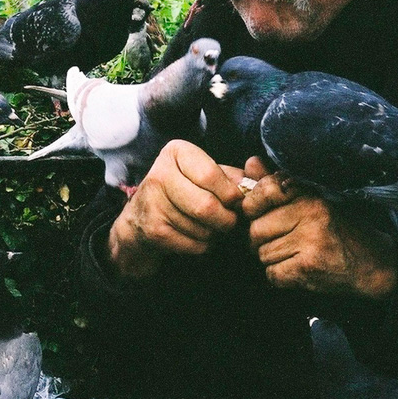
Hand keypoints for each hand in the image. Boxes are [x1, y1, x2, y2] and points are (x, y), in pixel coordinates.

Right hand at [107, 141, 245, 279]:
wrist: (139, 219)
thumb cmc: (183, 191)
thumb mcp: (205, 174)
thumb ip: (233, 175)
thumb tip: (258, 179)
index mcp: (176, 152)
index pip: (211, 175)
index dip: (231, 194)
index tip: (236, 200)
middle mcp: (159, 175)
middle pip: (207, 206)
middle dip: (227, 219)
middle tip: (230, 220)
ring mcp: (153, 204)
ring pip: (203, 229)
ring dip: (215, 233)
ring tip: (209, 226)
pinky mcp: (153, 231)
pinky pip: (195, 245)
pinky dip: (204, 245)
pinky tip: (196, 236)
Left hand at [240, 158, 397, 298]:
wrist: (373, 263)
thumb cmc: (338, 231)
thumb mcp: (312, 201)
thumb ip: (277, 184)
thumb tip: (249, 164)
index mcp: (310, 196)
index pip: (264, 191)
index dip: (252, 206)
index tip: (258, 214)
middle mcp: (310, 214)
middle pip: (256, 230)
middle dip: (261, 241)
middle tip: (280, 242)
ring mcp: (309, 241)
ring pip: (262, 254)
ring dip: (273, 260)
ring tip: (294, 255)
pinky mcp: (308, 267)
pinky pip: (272, 274)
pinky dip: (280, 277)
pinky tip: (297, 270)